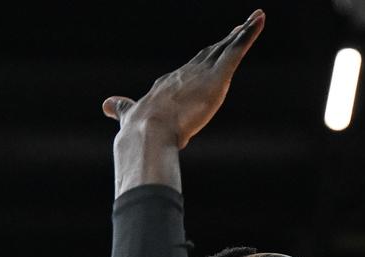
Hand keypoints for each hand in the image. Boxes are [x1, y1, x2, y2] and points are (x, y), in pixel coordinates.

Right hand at [102, 9, 265, 147]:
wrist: (148, 130)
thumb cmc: (140, 130)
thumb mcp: (132, 116)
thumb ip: (123, 108)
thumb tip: (105, 104)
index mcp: (170, 84)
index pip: (191, 69)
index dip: (203, 60)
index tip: (212, 53)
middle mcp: (186, 73)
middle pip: (210, 54)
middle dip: (225, 42)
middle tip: (239, 29)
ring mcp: (201, 73)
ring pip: (227, 48)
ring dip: (243, 32)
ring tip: (257, 18)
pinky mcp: (217, 78)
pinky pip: (236, 52)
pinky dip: (249, 36)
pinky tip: (259, 22)